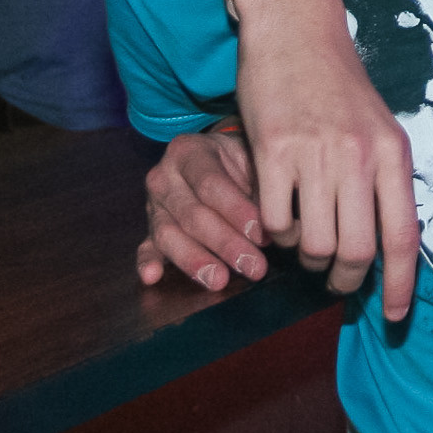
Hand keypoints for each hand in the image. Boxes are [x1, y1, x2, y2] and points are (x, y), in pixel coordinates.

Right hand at [138, 129, 267, 290]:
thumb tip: (287, 225)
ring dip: (196, 261)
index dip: (237, 212)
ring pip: (169, 235)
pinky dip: (147, 262)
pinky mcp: (149, 227)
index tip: (263, 235)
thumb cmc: (239, 160)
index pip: (211, 185)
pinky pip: (145, 246)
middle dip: (225, 244)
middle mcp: (164, 176)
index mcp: (188, 151)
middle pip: (192, 215)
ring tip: (219, 280)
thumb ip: (262, 188)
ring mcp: (153, 204)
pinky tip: (152, 277)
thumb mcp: (252, 159)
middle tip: (253, 266)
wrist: (215, 156)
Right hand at [230, 0, 420, 319]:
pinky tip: (275, 217)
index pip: (404, 236)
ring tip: (304, 241)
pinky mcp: (272, 151)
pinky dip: (273, 233)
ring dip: (306, 257)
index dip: (400, 285)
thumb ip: (383, 180)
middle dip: (343, 280)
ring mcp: (315, 154)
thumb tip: (388, 242)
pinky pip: (273, 222)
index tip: (395, 318)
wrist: (296, 32)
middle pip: (356, 252)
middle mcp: (360, 156)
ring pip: (313, 244)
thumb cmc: (338, 86)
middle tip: (332, 279)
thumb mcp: (379, 128)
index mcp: (394, 154)